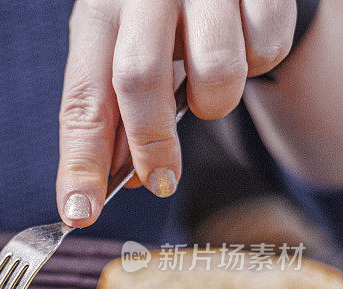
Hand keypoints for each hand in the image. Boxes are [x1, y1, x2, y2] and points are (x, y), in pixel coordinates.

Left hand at [57, 0, 295, 226]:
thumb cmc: (156, 23)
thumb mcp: (120, 54)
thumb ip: (114, 114)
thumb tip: (119, 182)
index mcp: (99, 16)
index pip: (82, 101)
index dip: (80, 163)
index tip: (81, 211)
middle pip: (139, 80)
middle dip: (150, 144)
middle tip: (161, 181)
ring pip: (216, 72)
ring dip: (214, 102)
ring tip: (206, 86)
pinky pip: (266, 51)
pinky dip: (258, 65)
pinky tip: (240, 46)